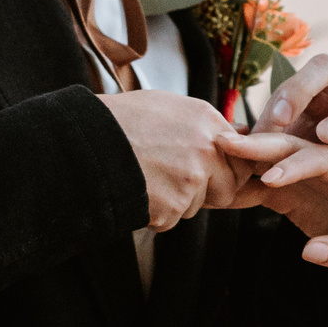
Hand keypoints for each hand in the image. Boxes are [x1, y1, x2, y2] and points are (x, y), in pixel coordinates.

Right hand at [99, 90, 263, 230]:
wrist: (86, 142)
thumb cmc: (121, 121)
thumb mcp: (167, 106)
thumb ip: (204, 124)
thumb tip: (238, 132)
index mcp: (207, 120)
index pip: (241, 158)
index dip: (225, 170)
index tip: (210, 174)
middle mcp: (206, 149)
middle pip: (228, 188)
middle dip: (207, 193)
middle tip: (175, 184)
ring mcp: (191, 178)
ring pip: (196, 206)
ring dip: (176, 202)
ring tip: (146, 179)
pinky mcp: (173, 204)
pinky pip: (171, 220)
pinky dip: (154, 215)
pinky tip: (137, 191)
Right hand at [214, 132, 327, 269]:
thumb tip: (311, 253)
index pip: (321, 160)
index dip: (295, 167)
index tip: (270, 178)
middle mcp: (327, 164)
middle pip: (292, 147)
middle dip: (260, 144)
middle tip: (225, 142)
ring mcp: (308, 174)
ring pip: (273, 159)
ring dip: (244, 155)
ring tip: (212, 151)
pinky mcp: (294, 188)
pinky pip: (263, 181)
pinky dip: (242, 181)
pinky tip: (215, 184)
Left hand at [254, 53, 327, 184]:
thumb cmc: (321, 156)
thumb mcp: (293, 147)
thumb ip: (265, 143)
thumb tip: (228, 138)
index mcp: (319, 90)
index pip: (300, 75)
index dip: (286, 92)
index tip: (269, 120)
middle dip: (307, 87)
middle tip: (285, 118)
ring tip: (326, 137)